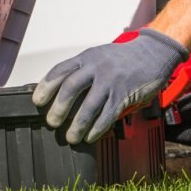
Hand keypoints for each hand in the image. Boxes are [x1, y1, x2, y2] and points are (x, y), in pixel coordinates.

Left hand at [32, 28, 188, 143]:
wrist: (153, 53)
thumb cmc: (123, 58)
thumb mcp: (99, 56)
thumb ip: (82, 70)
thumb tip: (60, 93)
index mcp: (87, 57)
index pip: (60, 70)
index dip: (46, 87)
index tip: (37, 101)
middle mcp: (97, 68)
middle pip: (71, 88)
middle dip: (59, 108)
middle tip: (51, 122)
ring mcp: (111, 81)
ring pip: (89, 106)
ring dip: (77, 124)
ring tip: (70, 137)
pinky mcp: (124, 95)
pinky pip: (107, 115)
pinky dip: (96, 129)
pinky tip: (89, 137)